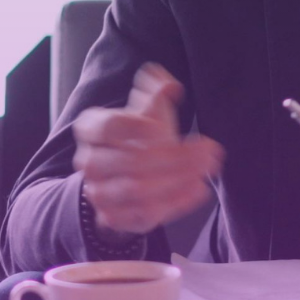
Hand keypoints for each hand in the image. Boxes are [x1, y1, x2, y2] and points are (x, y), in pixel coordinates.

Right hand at [73, 63, 223, 237]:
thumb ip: (157, 92)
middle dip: (175, 156)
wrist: (124, 177)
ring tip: (207, 168)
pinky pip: (144, 213)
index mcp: (91, 128)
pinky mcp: (114, 217)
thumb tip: (167, 83)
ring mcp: (99, 192)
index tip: (167, 128)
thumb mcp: (148, 112)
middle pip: (130, 161)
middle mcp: (89, 162)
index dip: (138, 127)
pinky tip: (199, 188)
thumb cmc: (140, 137)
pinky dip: (175, 202)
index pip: (109, 127)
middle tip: (210, 150)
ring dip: (178, 179)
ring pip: (137, 189)